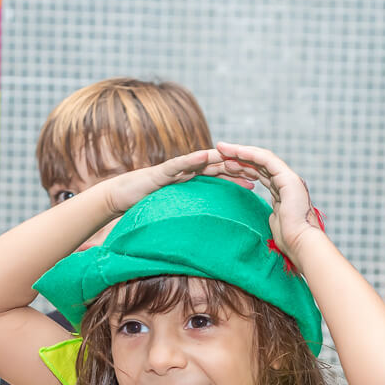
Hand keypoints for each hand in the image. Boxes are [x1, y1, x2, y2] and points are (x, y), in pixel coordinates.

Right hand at [101, 148, 250, 216]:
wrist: (121, 197)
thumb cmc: (148, 205)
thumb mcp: (178, 210)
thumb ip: (194, 212)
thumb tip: (213, 228)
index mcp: (193, 180)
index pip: (222, 176)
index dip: (242, 177)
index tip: (262, 182)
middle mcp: (188, 171)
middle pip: (218, 166)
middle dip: (239, 167)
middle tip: (261, 170)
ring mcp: (176, 169)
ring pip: (203, 161)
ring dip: (222, 158)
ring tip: (241, 159)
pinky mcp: (162, 171)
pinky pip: (180, 164)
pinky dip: (194, 159)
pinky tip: (208, 155)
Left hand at [212, 142, 324, 265]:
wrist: (300, 244)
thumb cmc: (287, 240)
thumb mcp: (273, 222)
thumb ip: (270, 213)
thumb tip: (265, 214)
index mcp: (283, 191)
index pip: (260, 173)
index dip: (242, 167)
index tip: (225, 164)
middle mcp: (287, 181)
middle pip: (259, 164)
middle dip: (239, 156)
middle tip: (220, 150)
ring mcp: (289, 178)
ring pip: (262, 158)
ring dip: (241, 152)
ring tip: (223, 148)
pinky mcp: (288, 178)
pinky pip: (266, 161)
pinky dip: (250, 154)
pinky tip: (236, 151)